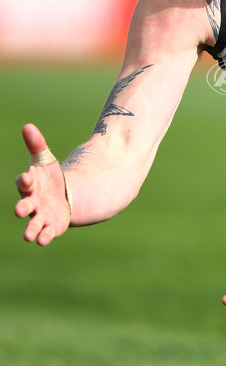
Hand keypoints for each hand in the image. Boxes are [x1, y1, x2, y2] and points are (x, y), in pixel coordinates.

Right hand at [14, 123, 70, 245]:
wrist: (64, 195)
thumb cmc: (49, 177)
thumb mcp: (45, 160)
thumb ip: (37, 144)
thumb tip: (27, 125)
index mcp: (30, 186)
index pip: (24, 183)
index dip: (25, 180)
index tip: (27, 177)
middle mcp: (32, 202)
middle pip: (25, 205)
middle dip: (22, 208)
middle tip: (20, 210)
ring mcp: (40, 216)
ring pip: (33, 224)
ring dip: (30, 230)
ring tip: (29, 236)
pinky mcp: (51, 226)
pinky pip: (46, 233)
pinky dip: (44, 236)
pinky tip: (43, 240)